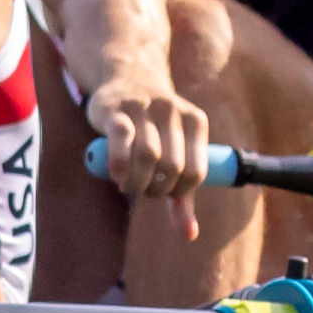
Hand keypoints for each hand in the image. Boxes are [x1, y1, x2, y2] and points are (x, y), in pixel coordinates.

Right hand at [86, 62, 215, 202]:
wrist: (126, 77)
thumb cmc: (154, 128)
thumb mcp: (175, 155)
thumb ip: (182, 195)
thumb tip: (189, 235)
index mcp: (196, 121)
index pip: (196, 171)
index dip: (179, 193)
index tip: (164, 195)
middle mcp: (173, 111)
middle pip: (172, 166)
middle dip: (156, 189)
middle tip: (144, 191)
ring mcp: (144, 108)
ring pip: (147, 155)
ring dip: (137, 182)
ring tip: (129, 186)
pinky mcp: (116, 110)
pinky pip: (120, 141)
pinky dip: (119, 166)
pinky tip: (117, 176)